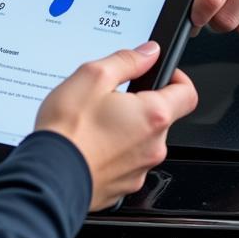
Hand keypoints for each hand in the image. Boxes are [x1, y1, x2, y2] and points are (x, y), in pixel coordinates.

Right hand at [35, 42, 197, 210]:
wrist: (51, 175)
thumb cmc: (69, 129)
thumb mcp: (92, 76)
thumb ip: (126, 61)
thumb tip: (149, 52)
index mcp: (152, 115)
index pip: (187, 93)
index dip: (177, 77)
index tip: (160, 72)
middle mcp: (154, 145)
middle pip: (161, 116)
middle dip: (139, 103)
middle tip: (108, 96)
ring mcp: (141, 169)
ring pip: (142, 140)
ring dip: (125, 128)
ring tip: (92, 121)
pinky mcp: (125, 185)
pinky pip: (127, 161)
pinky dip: (113, 150)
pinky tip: (89, 142)